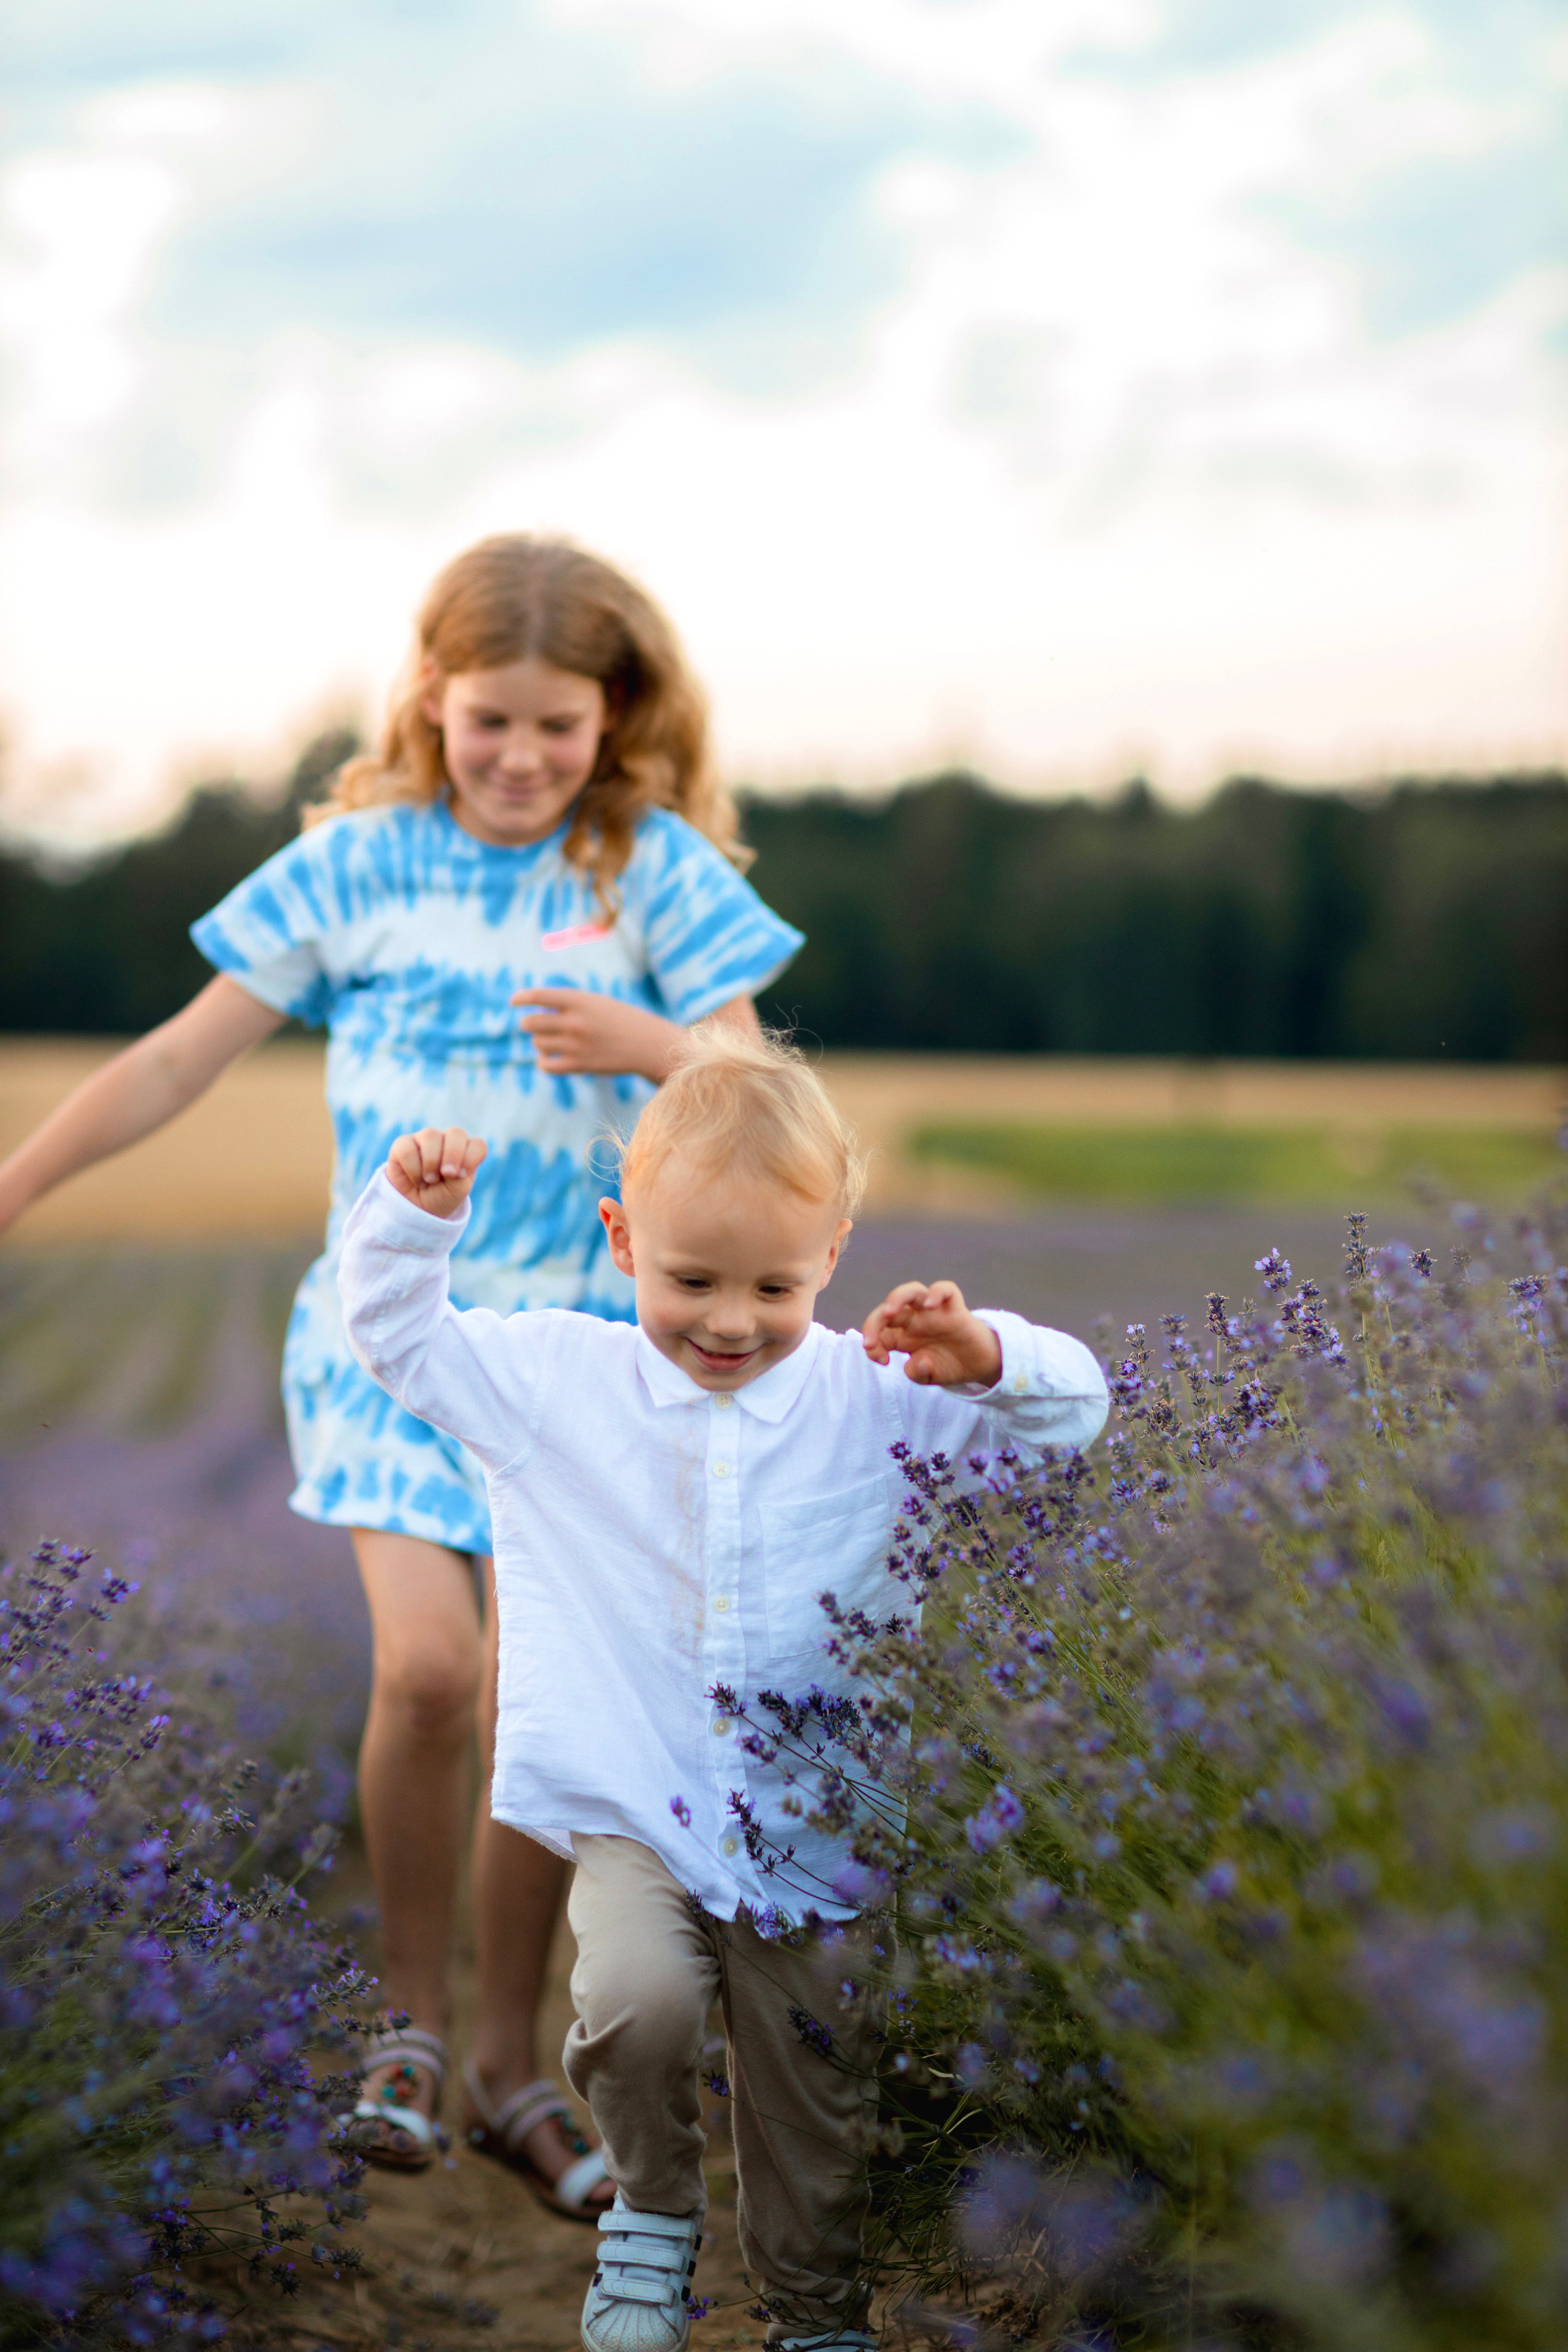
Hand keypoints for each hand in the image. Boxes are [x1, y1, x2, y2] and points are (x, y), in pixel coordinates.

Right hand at [387, 1126, 487, 1218]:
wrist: (417, 1208)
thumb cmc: (441, 1197)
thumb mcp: (456, 1190)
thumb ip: (458, 1174)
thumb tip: (444, 1163)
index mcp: (465, 1151)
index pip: (477, 1145)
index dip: (471, 1158)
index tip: (462, 1176)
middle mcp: (446, 1140)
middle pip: (456, 1133)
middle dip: (453, 1154)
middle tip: (447, 1174)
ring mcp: (424, 1140)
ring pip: (430, 1135)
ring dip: (431, 1162)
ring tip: (429, 1180)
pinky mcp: (403, 1144)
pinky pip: (407, 1148)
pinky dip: (413, 1168)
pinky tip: (415, 1179)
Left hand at [511, 988, 683, 1080]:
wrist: (647, 1044)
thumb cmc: (621, 1020)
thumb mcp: (596, 1003)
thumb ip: (568, 1004)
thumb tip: (534, 1013)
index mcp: (579, 1001)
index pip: (539, 996)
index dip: (521, 998)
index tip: (513, 1002)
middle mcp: (574, 1021)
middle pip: (531, 1022)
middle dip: (529, 1023)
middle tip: (535, 1025)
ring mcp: (575, 1045)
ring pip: (538, 1043)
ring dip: (539, 1042)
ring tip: (550, 1042)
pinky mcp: (579, 1065)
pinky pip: (545, 1065)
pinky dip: (543, 1061)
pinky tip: (548, 1057)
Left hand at [862, 1280, 1002, 1387]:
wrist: (979, 1365)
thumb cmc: (949, 1366)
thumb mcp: (929, 1378)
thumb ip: (918, 1373)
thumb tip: (918, 1361)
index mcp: (904, 1337)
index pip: (880, 1333)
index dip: (873, 1345)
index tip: (883, 1361)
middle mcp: (916, 1321)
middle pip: (889, 1309)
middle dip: (874, 1322)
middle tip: (870, 1341)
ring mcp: (934, 1313)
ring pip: (912, 1291)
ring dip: (897, 1298)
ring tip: (890, 1313)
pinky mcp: (956, 1310)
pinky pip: (947, 1290)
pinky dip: (937, 1292)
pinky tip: (931, 1305)